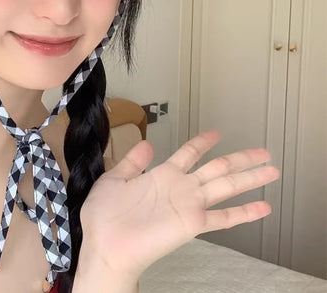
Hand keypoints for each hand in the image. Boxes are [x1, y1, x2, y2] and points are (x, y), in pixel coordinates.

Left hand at [79, 130, 280, 280]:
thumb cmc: (105, 214)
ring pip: (226, 186)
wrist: (104, 244)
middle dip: (241, 159)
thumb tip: (148, 143)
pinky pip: (222, 217)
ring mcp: (189, 204)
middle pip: (217, 167)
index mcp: (162, 175)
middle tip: (264, 152)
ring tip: (272, 170)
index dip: (203, 142)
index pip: (189, 153)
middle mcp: (181, 187)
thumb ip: (133, 162)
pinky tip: (263, 207)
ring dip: (249, 178)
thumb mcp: (115, 178)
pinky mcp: (192, 223)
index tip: (217, 133)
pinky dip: (244, 213)